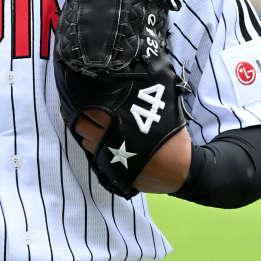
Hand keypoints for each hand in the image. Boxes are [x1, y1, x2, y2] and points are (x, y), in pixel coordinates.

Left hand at [74, 109, 191, 193]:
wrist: (180, 171)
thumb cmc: (173, 141)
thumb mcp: (163, 116)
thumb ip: (144, 106)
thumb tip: (134, 89)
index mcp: (123, 123)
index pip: (93, 111)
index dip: (86, 105)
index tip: (84, 99)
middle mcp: (111, 138)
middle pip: (83, 126)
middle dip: (80, 119)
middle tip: (83, 113)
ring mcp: (110, 155)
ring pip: (86, 141)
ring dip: (85, 134)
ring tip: (90, 127)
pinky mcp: (112, 168)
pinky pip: (93, 156)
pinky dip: (93, 148)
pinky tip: (97, 142)